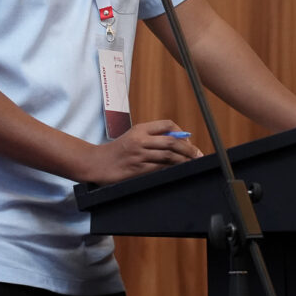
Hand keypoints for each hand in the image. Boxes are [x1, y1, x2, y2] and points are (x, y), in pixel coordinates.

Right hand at [77, 119, 202, 184]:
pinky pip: (159, 168)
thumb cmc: (117, 151)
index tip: (188, 141)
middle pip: (172, 141)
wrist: (97, 163)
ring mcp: (139, 155)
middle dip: (189, 149)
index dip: (181, 132)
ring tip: (192, 163)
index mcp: (140, 129)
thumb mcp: (133, 137)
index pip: (167, 125)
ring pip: (168, 156)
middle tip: (198, 155)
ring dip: (184, 160)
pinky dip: (171, 169)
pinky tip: (177, 170)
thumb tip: (176, 141)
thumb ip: (151, 137)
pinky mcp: (137, 169)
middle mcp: (140, 139)